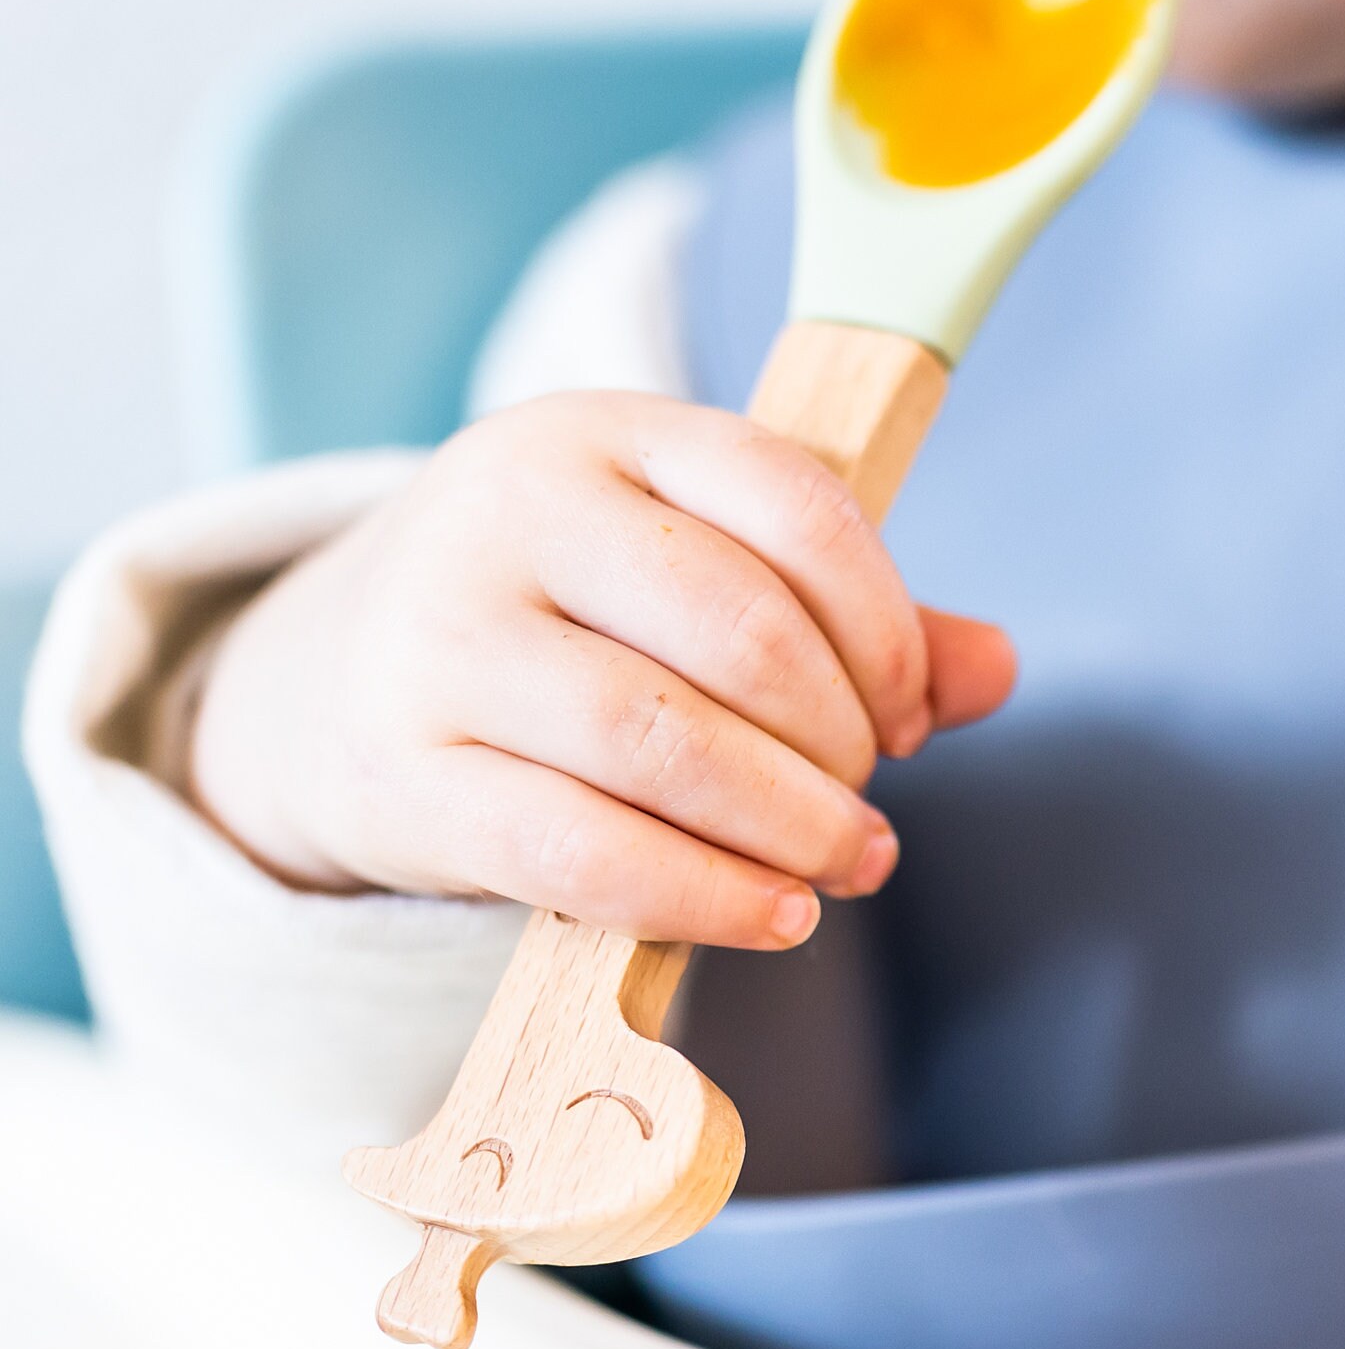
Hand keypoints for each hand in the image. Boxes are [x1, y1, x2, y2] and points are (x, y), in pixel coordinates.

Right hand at [189, 392, 1015, 949]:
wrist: (343, 683)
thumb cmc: (580, 624)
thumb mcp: (703, 578)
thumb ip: (858, 619)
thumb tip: (997, 670)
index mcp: (604, 432)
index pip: (792, 502)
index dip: (886, 625)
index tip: (911, 716)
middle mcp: (507, 510)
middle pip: (738, 632)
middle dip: (839, 741)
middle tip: (867, 805)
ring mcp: (440, 637)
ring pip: (659, 743)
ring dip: (788, 824)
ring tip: (845, 865)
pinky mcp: (404, 772)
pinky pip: (579, 850)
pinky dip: (702, 896)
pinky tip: (775, 915)